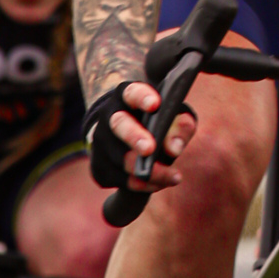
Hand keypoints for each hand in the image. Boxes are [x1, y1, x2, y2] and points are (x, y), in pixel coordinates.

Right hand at [86, 78, 198, 194]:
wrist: (128, 135)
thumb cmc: (157, 122)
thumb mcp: (174, 117)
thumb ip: (180, 127)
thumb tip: (175, 148)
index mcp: (127, 96)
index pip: (132, 92)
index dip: (142, 97)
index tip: (155, 104)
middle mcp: (109, 116)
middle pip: (119, 125)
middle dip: (134, 137)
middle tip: (150, 149)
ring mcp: (100, 143)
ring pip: (119, 158)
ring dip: (147, 171)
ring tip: (173, 176)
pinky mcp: (98, 167)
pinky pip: (118, 179)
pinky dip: (140, 185)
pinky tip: (157, 184)